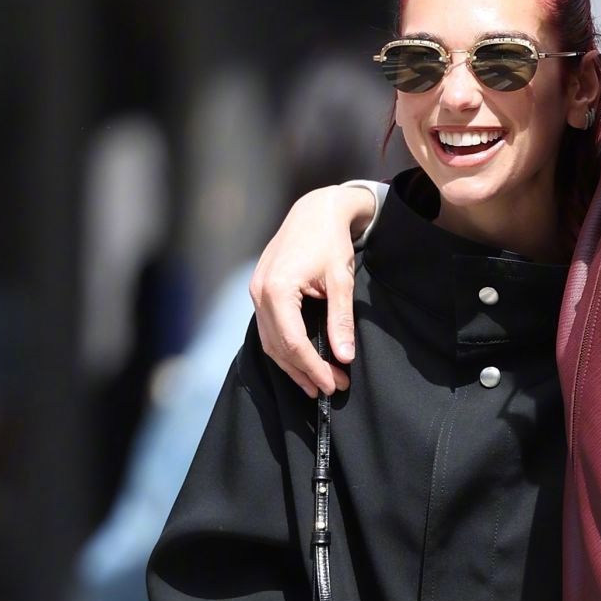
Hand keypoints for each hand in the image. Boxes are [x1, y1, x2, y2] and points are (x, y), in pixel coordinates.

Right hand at [250, 185, 375, 397]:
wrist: (315, 211)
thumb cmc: (329, 240)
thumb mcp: (341, 280)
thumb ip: (340, 319)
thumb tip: (344, 356)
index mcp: (276, 289)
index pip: (293, 342)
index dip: (313, 367)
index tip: (334, 384)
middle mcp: (259, 293)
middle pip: (278, 347)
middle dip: (305, 372)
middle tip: (331, 388)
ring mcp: (256, 293)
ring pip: (269, 342)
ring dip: (293, 366)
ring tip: (317, 384)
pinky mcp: (260, 293)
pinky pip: (268, 330)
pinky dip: (284, 350)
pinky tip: (301, 363)